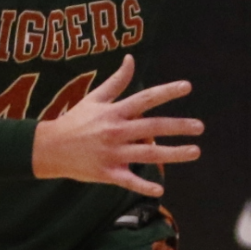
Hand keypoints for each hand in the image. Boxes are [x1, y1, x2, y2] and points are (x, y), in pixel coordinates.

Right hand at [32, 56, 202, 196]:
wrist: (51, 148)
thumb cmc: (75, 121)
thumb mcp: (95, 98)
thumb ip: (116, 81)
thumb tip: (131, 59)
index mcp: (114, 112)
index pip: (145, 99)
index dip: (167, 92)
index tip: (187, 87)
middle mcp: (116, 131)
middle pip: (153, 127)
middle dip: (178, 127)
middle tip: (199, 127)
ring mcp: (112, 154)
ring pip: (148, 154)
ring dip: (174, 153)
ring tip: (195, 151)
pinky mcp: (108, 173)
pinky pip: (129, 181)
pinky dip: (144, 186)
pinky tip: (160, 190)